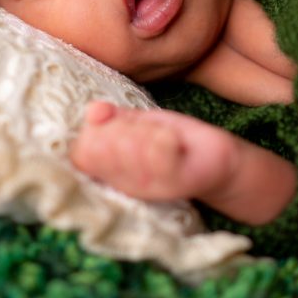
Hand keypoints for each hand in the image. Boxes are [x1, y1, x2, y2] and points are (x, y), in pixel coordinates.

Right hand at [68, 101, 236, 200]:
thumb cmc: (174, 142)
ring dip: (143, 131)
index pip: (80, 155)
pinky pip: (159, 155)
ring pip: (128, 148)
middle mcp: (124, 185)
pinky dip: (163, 137)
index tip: (112, 123)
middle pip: (100, 150)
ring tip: (159, 133)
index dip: (92, 133)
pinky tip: (172, 137)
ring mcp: (150, 187)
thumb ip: (113, 119)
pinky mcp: (177, 182)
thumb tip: (91, 110)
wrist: (216, 161)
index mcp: (110, 172)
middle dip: (117, 128)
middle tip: (140, 128)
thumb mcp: (139, 124)